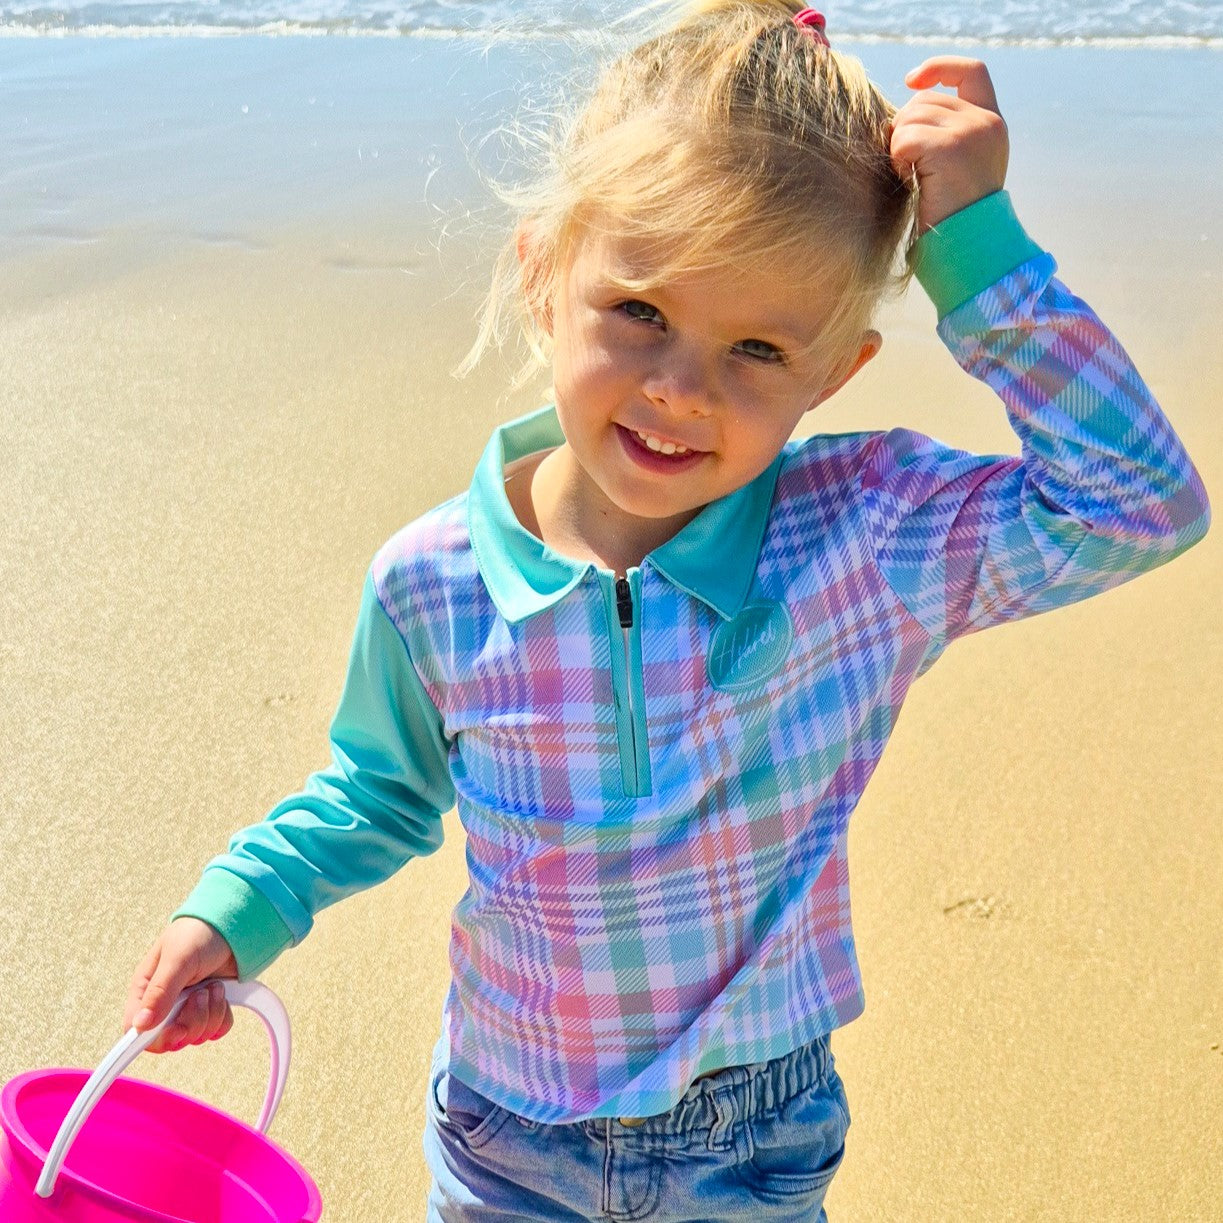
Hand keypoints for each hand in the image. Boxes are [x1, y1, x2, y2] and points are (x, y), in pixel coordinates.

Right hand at [123, 917, 238, 1053]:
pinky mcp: (210, 1010)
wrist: (234, 925)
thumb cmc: (199, 933)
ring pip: (195, 1036)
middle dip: (192, 1021)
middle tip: (201, 994)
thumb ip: (160, 991)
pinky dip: (223, 1016)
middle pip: (171, 1039)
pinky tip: (223, 994)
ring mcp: (188, 1009)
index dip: (158, 1039)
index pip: (137, 1033)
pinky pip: (216, 1030)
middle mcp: (164, 1005)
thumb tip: (140, 1025)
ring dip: (210, 1014)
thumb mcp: (178, 958)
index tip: (178, 1029)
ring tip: (213, 986)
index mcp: (146, 991)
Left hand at [890, 57, 1009, 232]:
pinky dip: (898, 159)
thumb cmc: (954, 218)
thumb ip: (947, 133)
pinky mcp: (951, 147)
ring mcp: (971, 131)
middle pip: (925, 100)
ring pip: (910, 117)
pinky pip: (904, 138)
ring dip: (900, 147)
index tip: (911, 81)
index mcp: (992, 123)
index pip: (971, 71)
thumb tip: (906, 111)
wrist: (971, 249)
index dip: (939, 68)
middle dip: (905, 128)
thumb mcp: (961, 167)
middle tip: (910, 166)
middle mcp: (986, 122)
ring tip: (914, 176)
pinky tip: (911, 181)